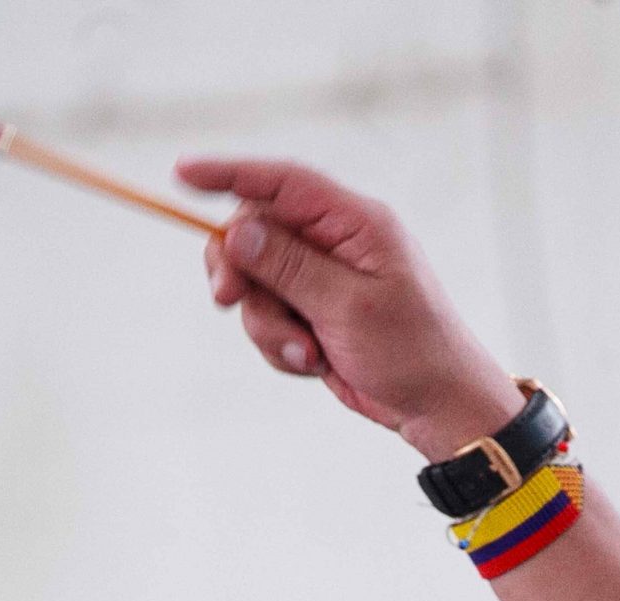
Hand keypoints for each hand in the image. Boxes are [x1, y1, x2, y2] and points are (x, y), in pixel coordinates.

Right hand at [176, 157, 525, 458]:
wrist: (438, 406)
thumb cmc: (411, 350)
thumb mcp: (349, 306)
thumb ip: (290, 267)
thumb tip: (237, 230)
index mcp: (355, 223)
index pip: (283, 183)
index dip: (230, 174)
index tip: (182, 173)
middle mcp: (335, 242)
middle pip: (254, 234)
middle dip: (239, 272)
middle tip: (228, 301)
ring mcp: (320, 279)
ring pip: (255, 284)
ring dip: (267, 324)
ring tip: (306, 352)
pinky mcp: (312, 314)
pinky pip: (268, 319)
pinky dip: (280, 345)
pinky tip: (315, 362)